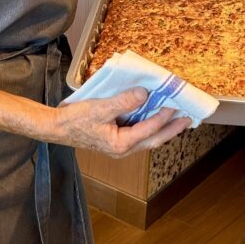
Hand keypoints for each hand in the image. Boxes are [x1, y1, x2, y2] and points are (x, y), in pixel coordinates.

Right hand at [57, 87, 190, 157]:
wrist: (56, 128)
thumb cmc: (75, 120)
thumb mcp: (100, 107)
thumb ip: (124, 101)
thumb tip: (145, 94)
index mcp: (121, 144)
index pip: (149, 129)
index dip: (163, 116)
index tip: (174, 105)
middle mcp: (123, 149)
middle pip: (154, 140)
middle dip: (172, 129)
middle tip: (188, 119)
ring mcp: (119, 146)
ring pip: (147, 139)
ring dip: (162, 129)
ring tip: (176, 119)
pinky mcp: (115, 141)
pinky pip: (138, 135)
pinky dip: (149, 127)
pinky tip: (154, 118)